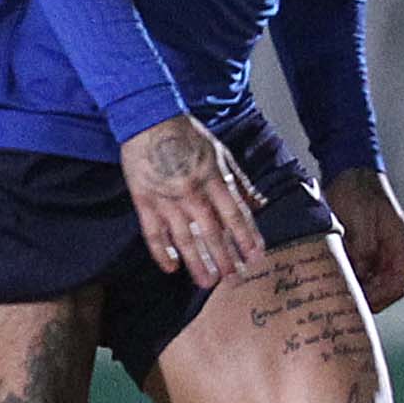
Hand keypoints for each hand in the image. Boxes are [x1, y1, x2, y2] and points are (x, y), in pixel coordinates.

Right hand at [121, 113, 265, 287]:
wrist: (148, 120)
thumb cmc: (187, 135)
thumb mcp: (220, 153)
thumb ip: (238, 181)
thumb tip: (259, 204)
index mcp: (213, 178)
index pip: (234, 214)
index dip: (246, 237)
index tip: (256, 256)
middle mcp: (192, 192)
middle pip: (212, 232)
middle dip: (226, 257)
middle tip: (236, 279)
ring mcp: (166, 198)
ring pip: (185, 238)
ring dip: (198, 262)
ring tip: (207, 282)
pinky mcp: (144, 201)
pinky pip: (153, 233)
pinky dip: (162, 252)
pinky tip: (171, 268)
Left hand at [330, 168, 403, 311]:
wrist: (347, 167)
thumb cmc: (355, 190)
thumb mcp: (359, 220)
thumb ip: (363, 248)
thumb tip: (360, 274)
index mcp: (399, 239)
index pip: (402, 277)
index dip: (385, 293)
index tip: (363, 300)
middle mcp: (393, 246)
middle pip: (391, 283)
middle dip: (372, 296)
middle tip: (348, 301)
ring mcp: (381, 245)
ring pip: (377, 279)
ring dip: (362, 287)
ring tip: (340, 291)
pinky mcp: (366, 244)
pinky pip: (365, 269)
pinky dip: (353, 276)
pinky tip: (336, 277)